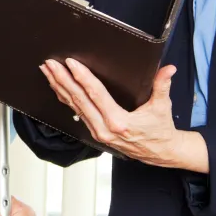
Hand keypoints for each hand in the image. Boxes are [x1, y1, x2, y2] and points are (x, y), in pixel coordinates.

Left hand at [41, 59, 183, 166]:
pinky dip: (66, 99)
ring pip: (74, 106)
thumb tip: (168, 69)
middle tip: (50, 64)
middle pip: (78, 100)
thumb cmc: (160, 130)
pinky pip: (77, 113)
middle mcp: (104, 128)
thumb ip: (162, 86)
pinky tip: (58, 88)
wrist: (160, 152)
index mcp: (119, 122)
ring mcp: (98, 132)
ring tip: (48, 72)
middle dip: (62, 80)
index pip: (95, 95)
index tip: (71, 63)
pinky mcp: (95, 132)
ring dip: (59, 88)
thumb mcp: (162, 107)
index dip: (82, 77)